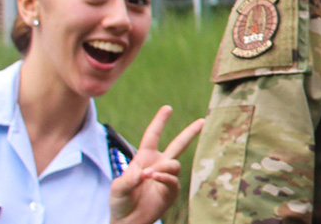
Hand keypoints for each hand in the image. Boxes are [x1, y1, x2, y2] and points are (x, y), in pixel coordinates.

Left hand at [110, 105, 204, 223]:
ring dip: (163, 167)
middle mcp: (158, 165)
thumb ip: (128, 179)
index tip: (168, 108)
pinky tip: (154, 178)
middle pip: (178, 145)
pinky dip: (164, 177)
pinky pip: (173, 180)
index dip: (160, 122)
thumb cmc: (120, 201)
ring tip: (149, 175)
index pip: (152, 136)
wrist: (127, 221)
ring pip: (174, 164)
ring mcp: (166, 178)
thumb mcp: (117, 187)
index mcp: (144, 158)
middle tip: (203, 121)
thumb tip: (146, 173)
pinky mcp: (171, 191)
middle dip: (190, 133)